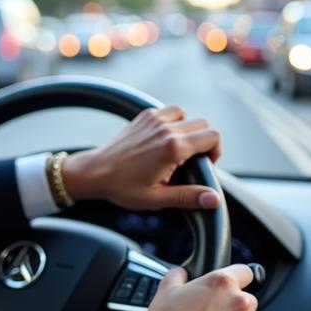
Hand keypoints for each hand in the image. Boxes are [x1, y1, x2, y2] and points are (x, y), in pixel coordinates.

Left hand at [60, 105, 221, 211]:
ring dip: (188, 129)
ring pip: (186, 115)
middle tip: (191, 159)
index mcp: (173, 147)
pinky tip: (164, 139)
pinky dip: (172, 121)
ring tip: (178, 148)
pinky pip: (168, 111)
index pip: (213, 136)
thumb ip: (189, 197)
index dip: (215, 151)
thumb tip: (214, 199)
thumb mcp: (157, 198)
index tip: (204, 164)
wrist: (95, 171)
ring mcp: (153, 119)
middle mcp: (165, 129)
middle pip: (203, 124)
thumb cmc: (123, 187)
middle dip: (204, 141)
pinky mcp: (144, 116)